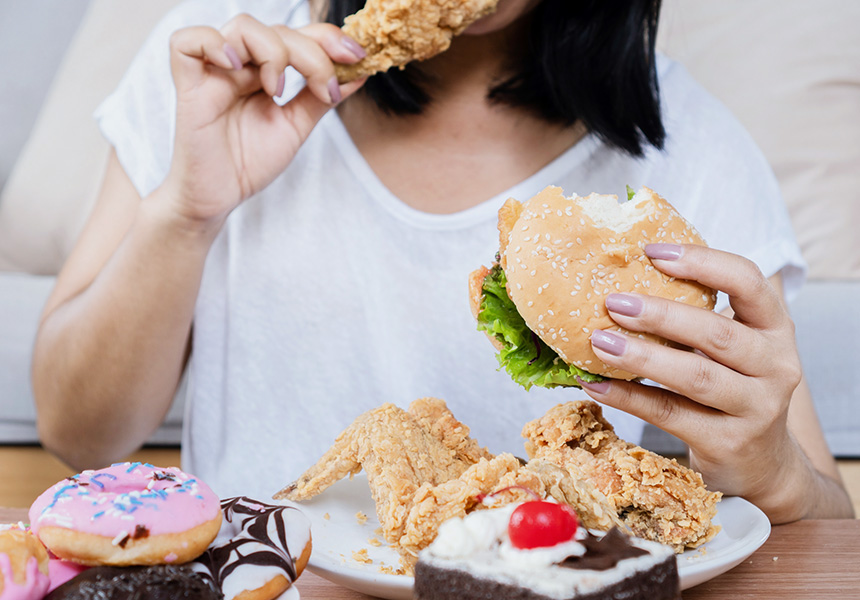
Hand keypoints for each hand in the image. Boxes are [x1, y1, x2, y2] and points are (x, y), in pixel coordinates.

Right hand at [159, 14, 365, 227]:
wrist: (220, 197)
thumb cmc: (249, 162)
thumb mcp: (296, 126)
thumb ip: (320, 97)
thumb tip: (358, 73)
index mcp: (264, 70)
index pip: (296, 35)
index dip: (327, 37)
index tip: (356, 56)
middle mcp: (240, 65)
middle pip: (276, 29)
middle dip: (311, 53)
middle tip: (325, 86)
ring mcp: (214, 72)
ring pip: (242, 26)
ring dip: (272, 50)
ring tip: (277, 89)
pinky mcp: (188, 86)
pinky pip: (186, 43)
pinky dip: (214, 44)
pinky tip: (237, 67)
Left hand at [577, 243, 806, 517]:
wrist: (763, 464)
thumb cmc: (733, 389)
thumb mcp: (733, 350)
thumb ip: (697, 318)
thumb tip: (621, 282)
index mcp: (775, 329)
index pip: (748, 282)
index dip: (702, 262)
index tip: (652, 252)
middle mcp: (776, 366)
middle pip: (717, 333)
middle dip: (660, 315)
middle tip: (613, 302)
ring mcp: (756, 408)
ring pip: (695, 376)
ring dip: (641, 357)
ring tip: (599, 341)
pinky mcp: (728, 443)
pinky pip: (670, 414)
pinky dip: (628, 398)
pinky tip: (596, 385)